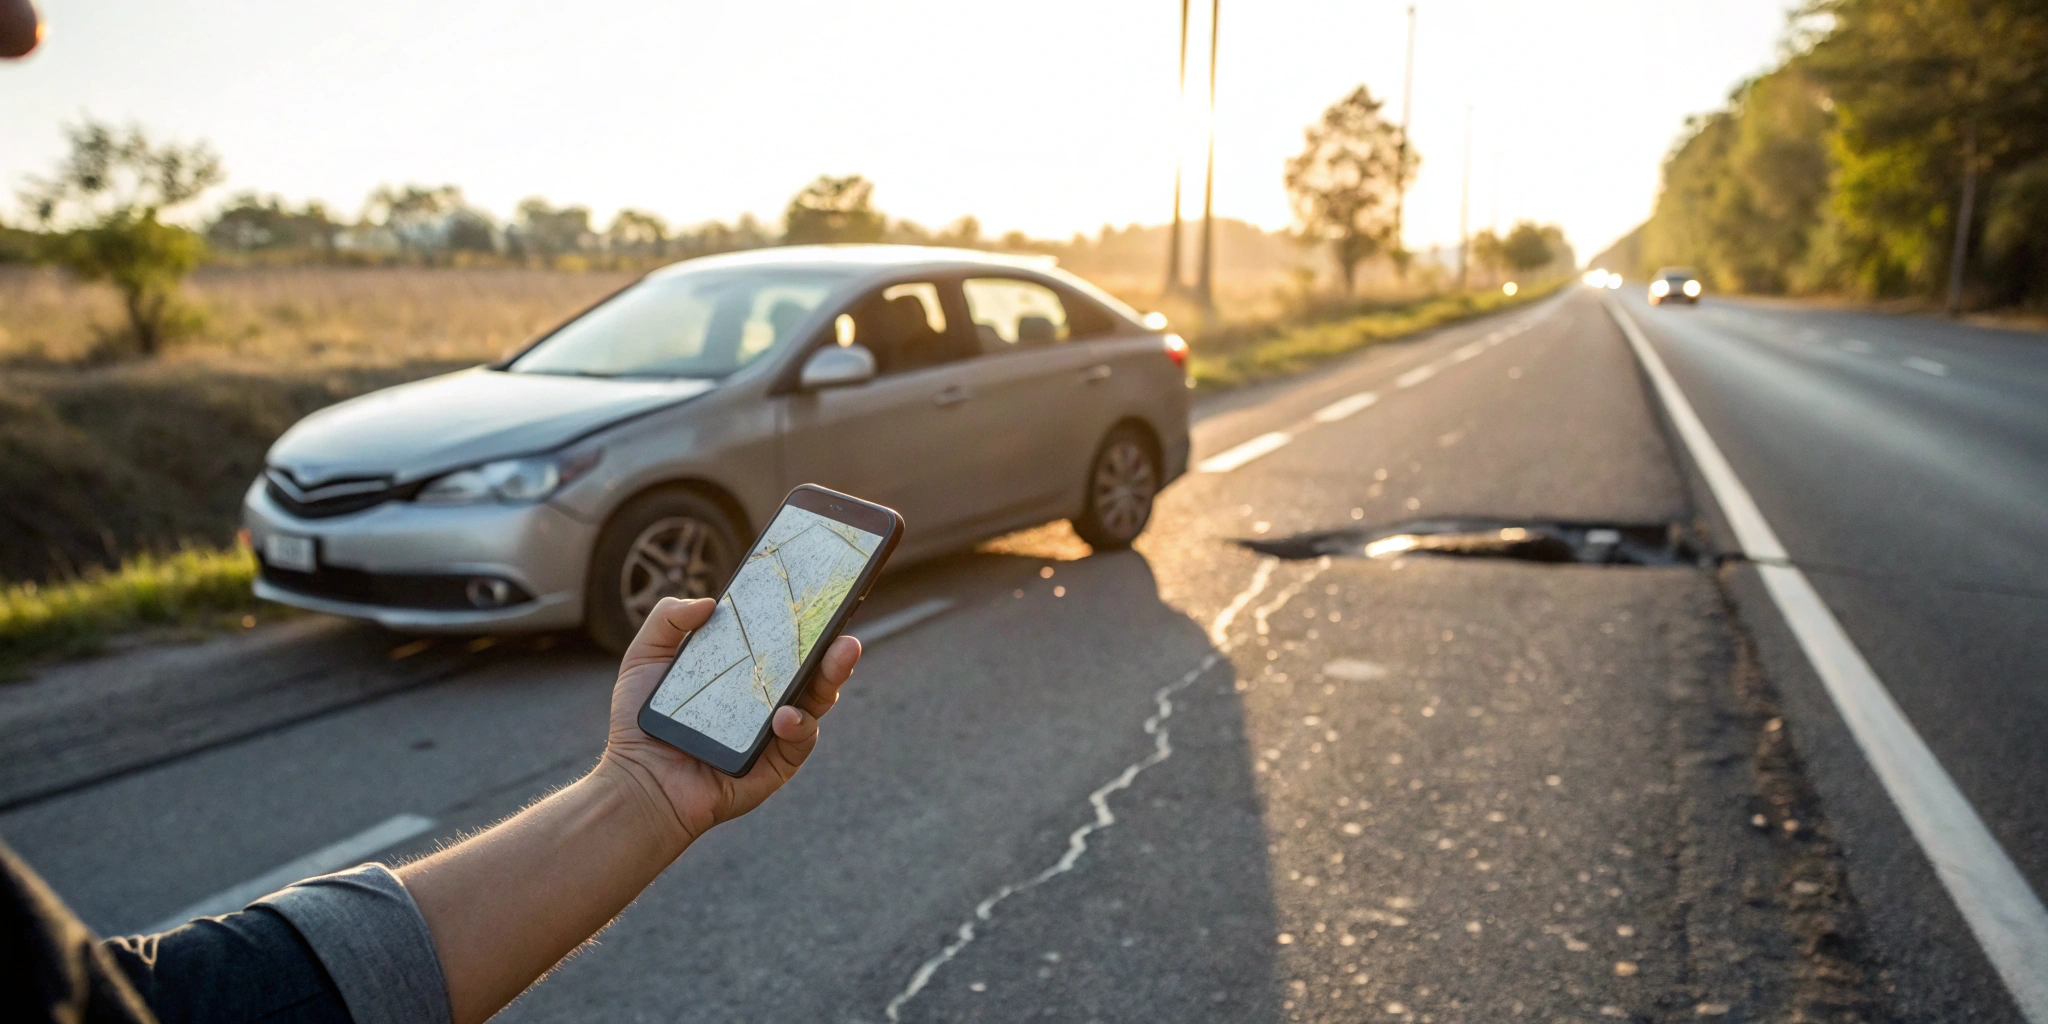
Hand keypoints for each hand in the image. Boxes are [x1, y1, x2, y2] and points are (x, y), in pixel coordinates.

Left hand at [598, 596, 859, 847]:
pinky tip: (784, 716)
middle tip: (847, 631)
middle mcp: (766, 699)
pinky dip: (798, 726)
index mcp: (744, 671)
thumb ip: (668, 619)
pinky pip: (800, 741)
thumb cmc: (640, 722)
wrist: (636, 782)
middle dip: (835, 648)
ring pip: (816, 701)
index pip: (782, 641)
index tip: (820, 597)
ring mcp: (775, 732)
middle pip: (812, 668)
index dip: (803, 621)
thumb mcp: (645, 657)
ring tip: (839, 656)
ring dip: (833, 677)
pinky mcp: (776, 764)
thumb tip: (710, 601)